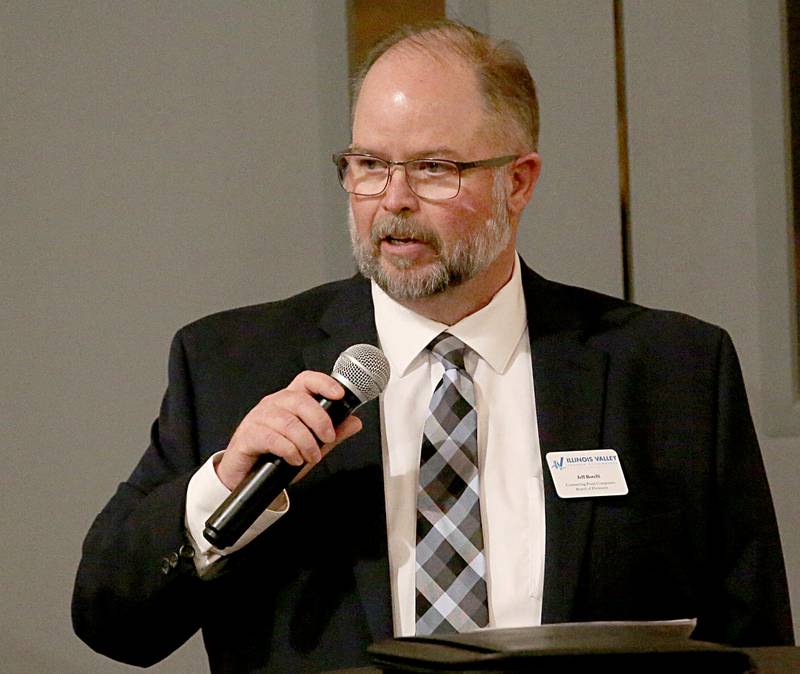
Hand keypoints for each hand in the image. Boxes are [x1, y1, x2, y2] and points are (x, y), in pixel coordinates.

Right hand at [215, 371, 362, 490]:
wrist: (246, 477)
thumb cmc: (276, 456)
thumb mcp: (311, 445)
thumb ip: (333, 434)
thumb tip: (354, 422)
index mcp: (290, 402)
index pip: (306, 381)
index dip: (323, 383)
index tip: (339, 395)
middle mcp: (274, 405)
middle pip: (299, 400)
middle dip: (319, 420)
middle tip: (328, 438)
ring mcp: (259, 418)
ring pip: (288, 421)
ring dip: (306, 441)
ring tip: (311, 456)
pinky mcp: (248, 436)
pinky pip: (272, 438)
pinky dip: (288, 450)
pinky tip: (294, 459)